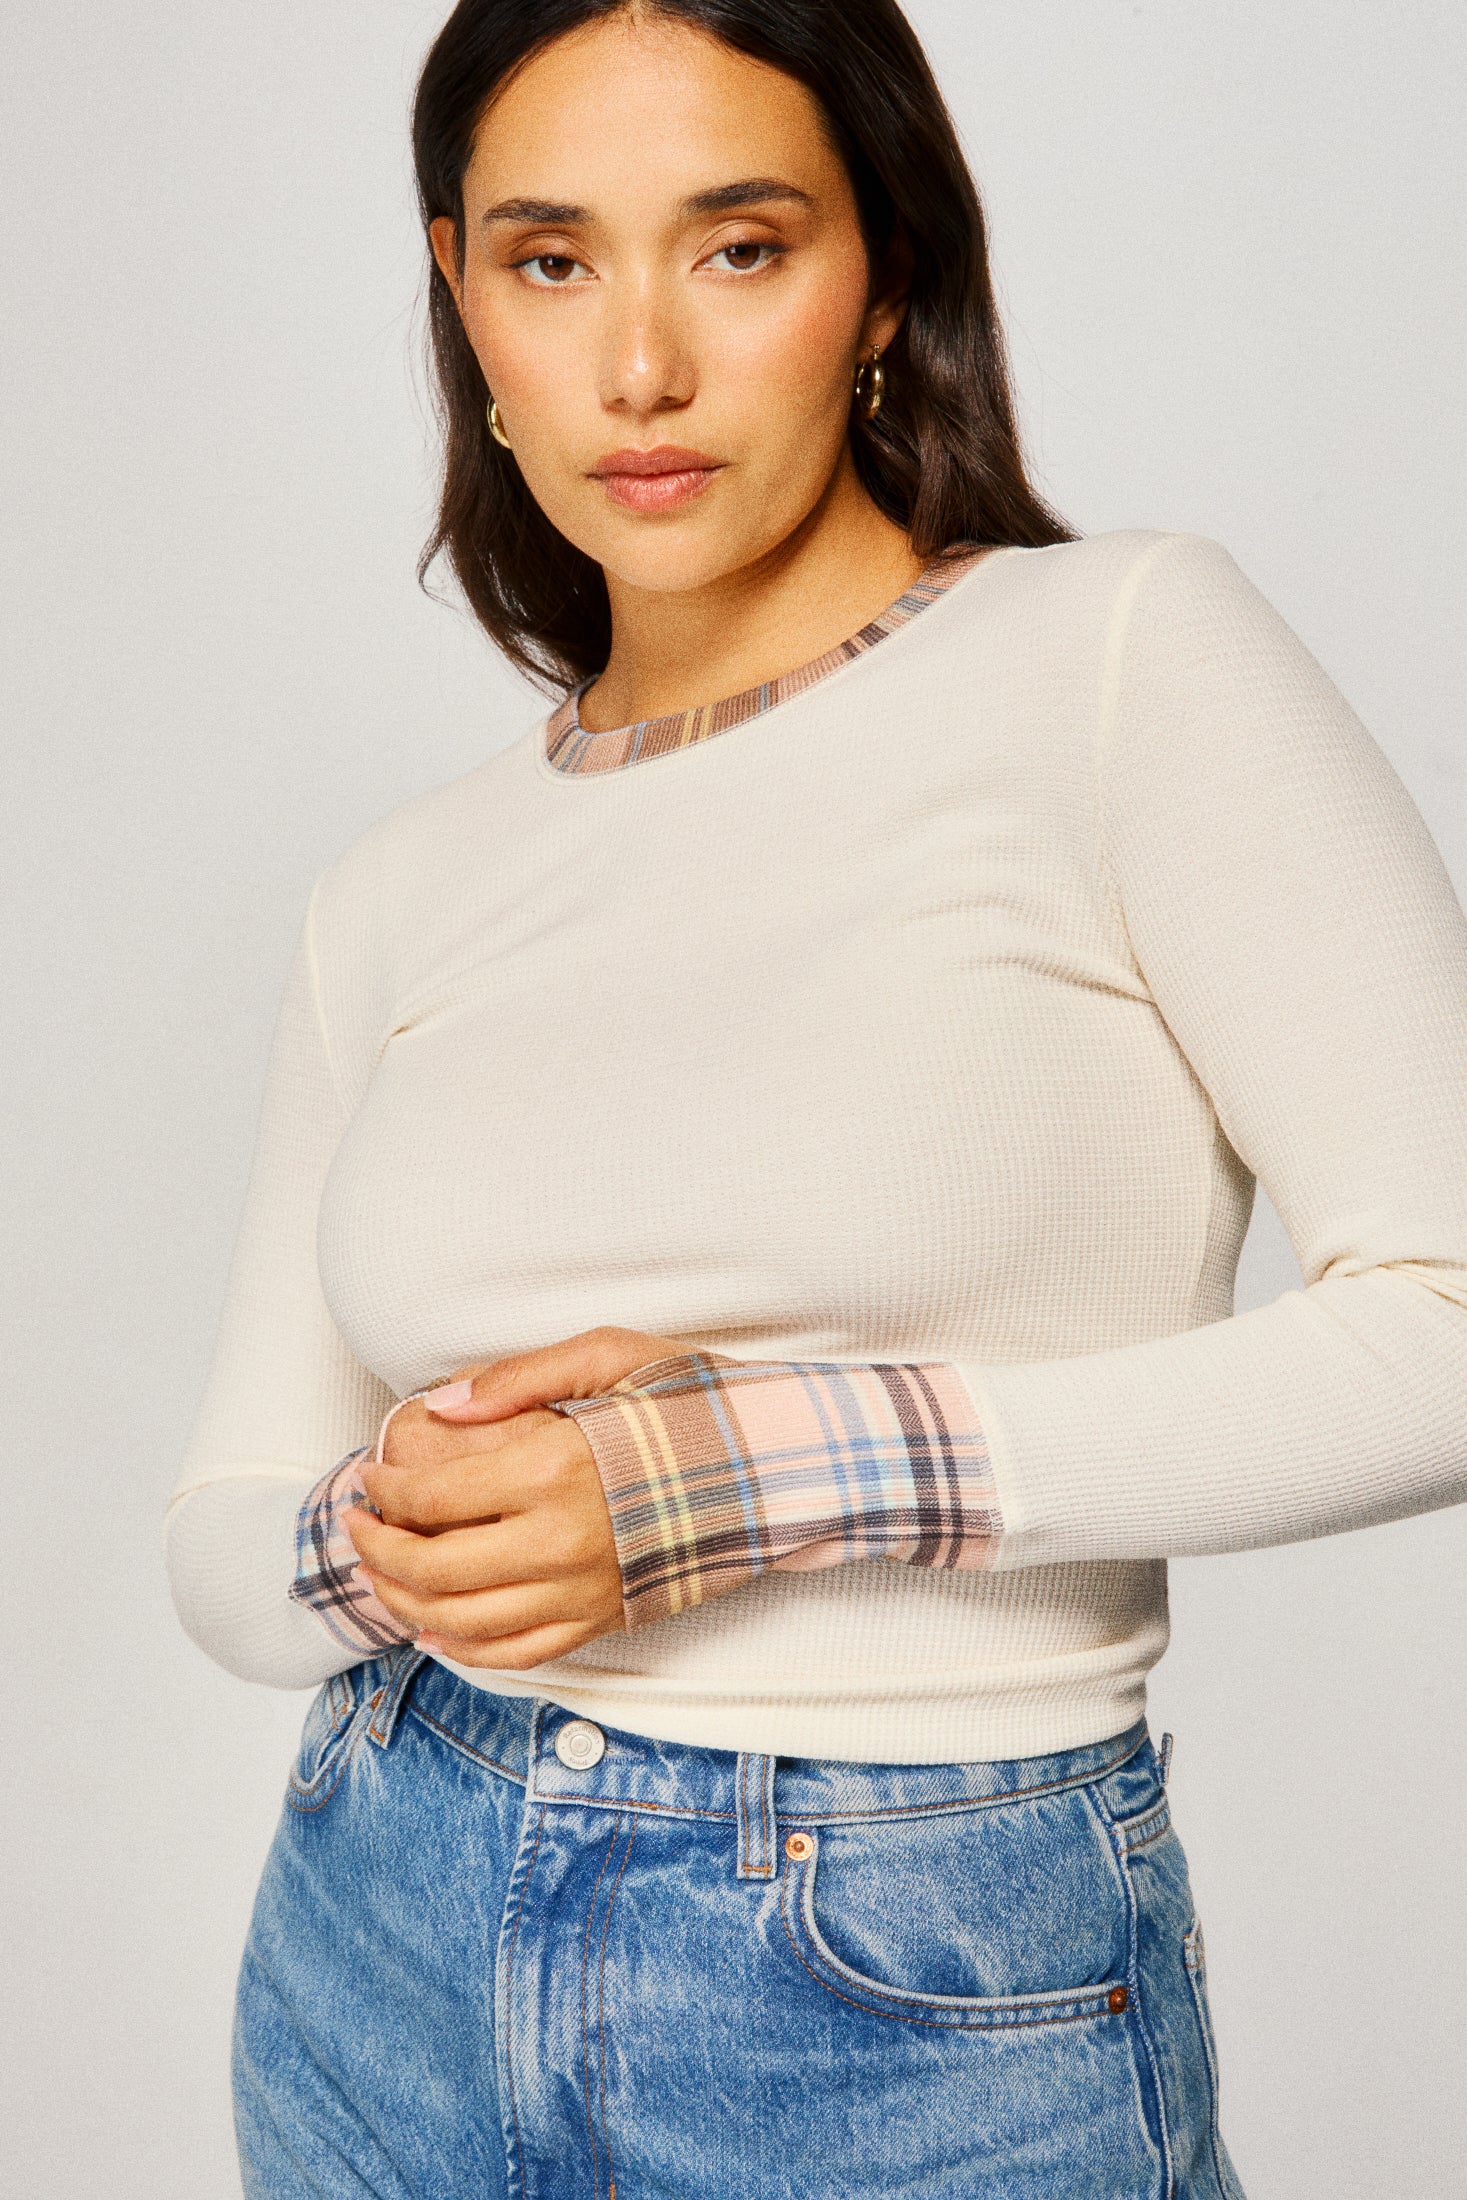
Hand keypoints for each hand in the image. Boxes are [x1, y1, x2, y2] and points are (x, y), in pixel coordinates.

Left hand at [344, 1326, 699, 1668]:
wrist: (775, 1468)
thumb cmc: (695, 1402)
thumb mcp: (612, 1354)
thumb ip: (519, 1377)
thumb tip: (442, 1404)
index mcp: (555, 1469)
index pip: (432, 1495)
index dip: (382, 1489)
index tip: (368, 1477)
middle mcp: (561, 1542)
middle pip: (432, 1569)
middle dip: (376, 1550)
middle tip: (358, 1526)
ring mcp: (581, 1591)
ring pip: (461, 1621)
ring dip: (403, 1602)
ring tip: (381, 1572)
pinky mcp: (601, 1620)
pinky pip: (514, 1654)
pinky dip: (461, 1648)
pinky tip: (434, 1627)